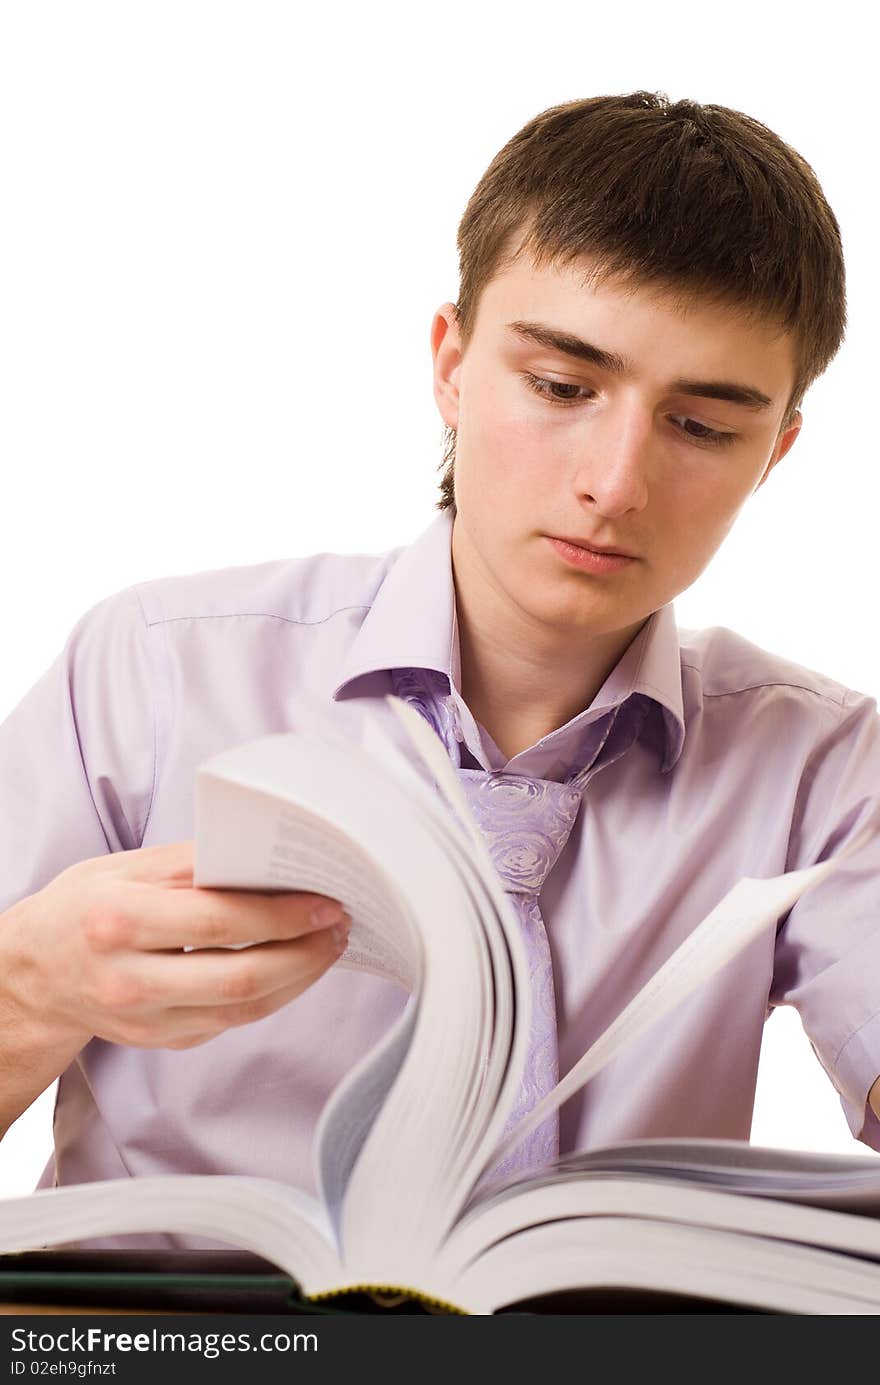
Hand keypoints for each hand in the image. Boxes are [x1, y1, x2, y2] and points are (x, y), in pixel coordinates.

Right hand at [1, 840, 350, 1051]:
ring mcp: (145, 1020)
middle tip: (339, 926)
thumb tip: (262, 857)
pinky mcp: (160, 1041)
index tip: (324, 902)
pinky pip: (231, 1022)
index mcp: (119, 921)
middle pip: (240, 977)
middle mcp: (129, 979)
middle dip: (304, 953)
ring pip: (243, 1009)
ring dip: (299, 978)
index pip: (219, 922)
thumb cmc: (84, 908)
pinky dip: (271, 995)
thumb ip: (192, 863)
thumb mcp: (124, 867)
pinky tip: (293, 968)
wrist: (34, 973)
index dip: (282, 916)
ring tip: (328, 946)